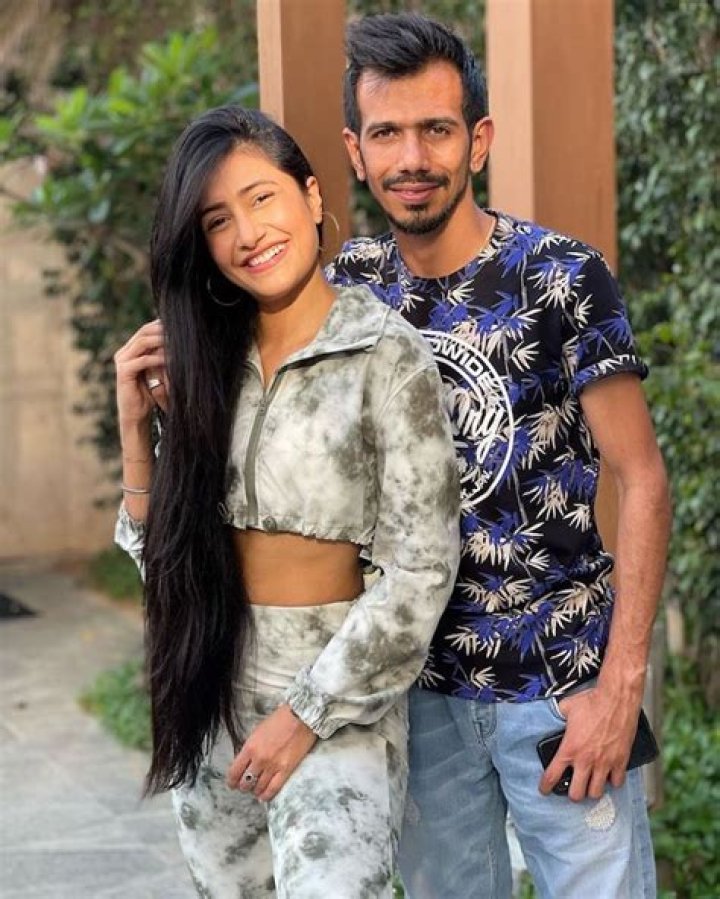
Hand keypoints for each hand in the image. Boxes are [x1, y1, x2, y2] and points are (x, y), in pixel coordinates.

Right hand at [114, 320, 167, 426]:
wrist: (136, 415)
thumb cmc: (148, 394)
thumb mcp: (157, 370)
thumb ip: (160, 355)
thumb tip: (177, 340)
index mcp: (130, 350)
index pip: (145, 330)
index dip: (160, 325)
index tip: (177, 324)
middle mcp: (123, 353)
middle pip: (142, 333)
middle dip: (160, 330)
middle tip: (177, 328)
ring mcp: (121, 362)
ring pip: (141, 343)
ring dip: (159, 340)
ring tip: (174, 340)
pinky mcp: (123, 373)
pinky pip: (142, 360)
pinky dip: (156, 358)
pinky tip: (170, 359)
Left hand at [227, 704, 317, 801]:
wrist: (301, 717)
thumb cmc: (280, 719)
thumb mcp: (258, 731)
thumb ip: (250, 748)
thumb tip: (245, 762)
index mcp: (250, 747)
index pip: (234, 772)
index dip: (231, 781)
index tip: (232, 783)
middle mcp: (259, 759)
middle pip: (245, 782)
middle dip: (244, 785)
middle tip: (246, 785)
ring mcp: (273, 766)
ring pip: (258, 788)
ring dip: (255, 790)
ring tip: (256, 789)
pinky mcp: (286, 770)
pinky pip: (273, 789)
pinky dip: (266, 795)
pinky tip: (264, 796)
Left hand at [539, 684, 640, 800]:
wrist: (616, 700)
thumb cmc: (592, 702)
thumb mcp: (567, 707)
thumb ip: (560, 716)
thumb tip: (557, 715)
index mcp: (569, 748)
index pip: (553, 775)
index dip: (546, 786)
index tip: (544, 790)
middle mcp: (586, 760)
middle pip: (576, 794)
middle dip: (572, 794)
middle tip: (572, 789)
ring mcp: (604, 763)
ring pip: (596, 793)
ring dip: (592, 791)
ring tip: (590, 785)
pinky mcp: (620, 761)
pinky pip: (616, 783)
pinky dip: (612, 782)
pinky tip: (609, 777)